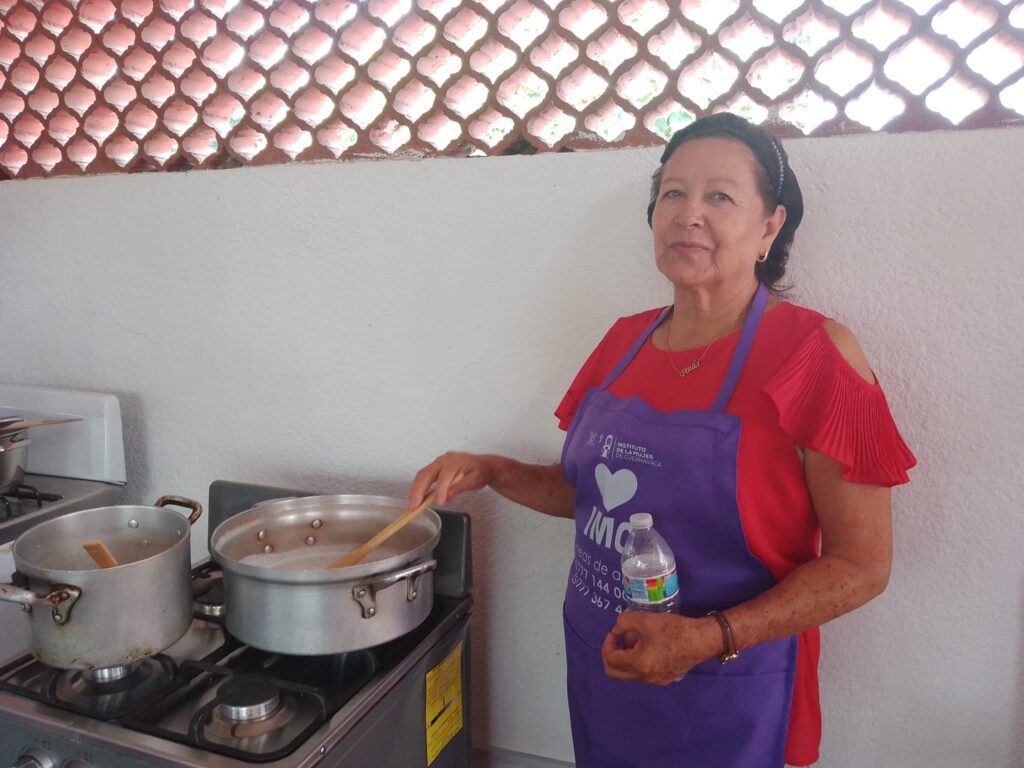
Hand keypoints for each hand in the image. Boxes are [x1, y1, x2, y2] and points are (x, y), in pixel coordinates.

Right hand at [407, 451, 496, 508]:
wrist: (482, 465)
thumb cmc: (480, 472)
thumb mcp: (475, 481)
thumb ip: (461, 487)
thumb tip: (448, 495)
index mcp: (456, 461)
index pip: (445, 475)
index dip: (440, 489)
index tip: (439, 502)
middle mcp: (444, 460)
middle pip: (427, 473)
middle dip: (419, 490)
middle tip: (414, 506)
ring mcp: (438, 462)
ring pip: (422, 474)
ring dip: (415, 490)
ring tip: (411, 504)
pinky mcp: (435, 467)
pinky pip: (423, 475)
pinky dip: (417, 487)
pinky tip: (415, 497)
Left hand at [601, 611, 719, 685]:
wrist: (702, 640)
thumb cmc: (674, 629)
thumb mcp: (645, 619)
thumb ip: (623, 622)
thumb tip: (616, 630)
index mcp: (639, 664)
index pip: (611, 659)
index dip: (608, 643)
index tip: (614, 631)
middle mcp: (645, 678)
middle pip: (614, 673)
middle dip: (611, 655)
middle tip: (617, 640)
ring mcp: (655, 681)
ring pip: (629, 673)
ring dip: (626, 656)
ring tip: (637, 638)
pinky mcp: (664, 679)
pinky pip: (642, 674)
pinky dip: (638, 661)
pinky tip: (648, 645)